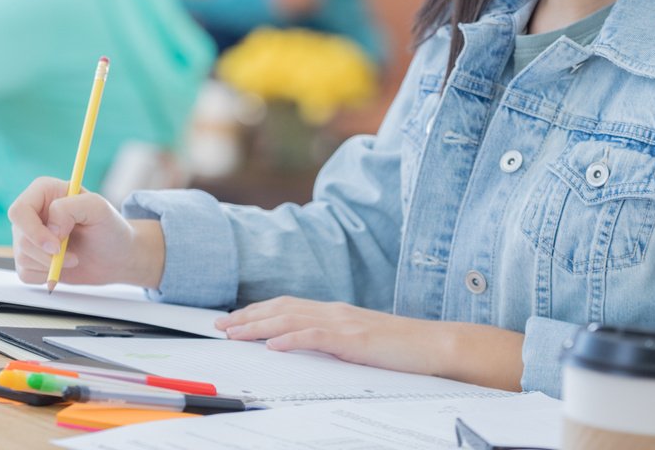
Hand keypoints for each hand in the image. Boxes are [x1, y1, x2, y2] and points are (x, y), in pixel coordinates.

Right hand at [9, 176, 164, 288]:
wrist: (116, 256)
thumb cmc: (110, 228)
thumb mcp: (98, 208)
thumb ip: (70, 207)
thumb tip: (50, 228)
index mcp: (44, 191)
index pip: (19, 211)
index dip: (34, 231)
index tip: (57, 246)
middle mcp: (33, 212)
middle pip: (20, 237)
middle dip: (46, 254)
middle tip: (73, 258)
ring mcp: (30, 235)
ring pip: (21, 256)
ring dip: (50, 265)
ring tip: (74, 259)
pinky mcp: (32, 258)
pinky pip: (25, 273)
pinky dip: (44, 276)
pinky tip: (62, 268)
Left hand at [214, 297, 442, 372]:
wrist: (434, 345)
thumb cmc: (400, 348)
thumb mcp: (358, 343)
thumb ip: (332, 340)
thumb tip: (304, 347)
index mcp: (334, 312)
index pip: (287, 307)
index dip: (257, 312)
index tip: (233, 320)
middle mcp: (334, 312)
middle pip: (282, 309)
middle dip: (248, 316)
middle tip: (220, 325)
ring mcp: (343, 323)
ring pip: (292, 319)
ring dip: (259, 326)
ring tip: (234, 333)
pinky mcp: (353, 340)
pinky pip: (316, 337)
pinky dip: (291, 339)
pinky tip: (272, 345)